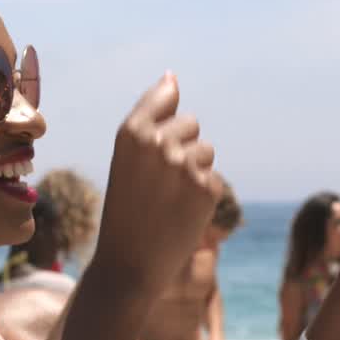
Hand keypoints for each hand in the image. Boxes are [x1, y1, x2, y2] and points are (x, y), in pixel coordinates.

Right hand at [93, 73, 219, 295]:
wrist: (129, 264)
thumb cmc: (126, 208)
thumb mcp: (127, 157)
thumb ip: (151, 115)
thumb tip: (172, 75)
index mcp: (131, 131)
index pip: (166, 96)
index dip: (162, 124)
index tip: (149, 151)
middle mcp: (158, 142)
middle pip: (191, 124)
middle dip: (181, 148)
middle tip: (157, 184)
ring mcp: (184, 165)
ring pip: (206, 151)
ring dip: (194, 172)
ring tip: (169, 200)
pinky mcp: (207, 188)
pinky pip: (214, 179)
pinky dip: (203, 196)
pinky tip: (181, 214)